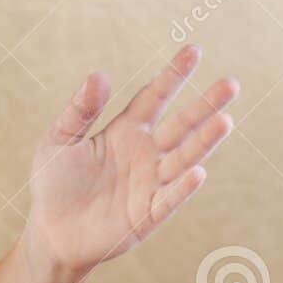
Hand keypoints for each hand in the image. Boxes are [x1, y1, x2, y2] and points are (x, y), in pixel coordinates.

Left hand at [24, 44, 237, 276]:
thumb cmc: (54, 183)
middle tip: (231, 84)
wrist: (51, 232)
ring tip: (225, 120)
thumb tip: (99, 75)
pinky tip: (199, 171)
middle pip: (181, 124)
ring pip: (183, 158)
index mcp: (126, 130)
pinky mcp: (146, 215)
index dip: (174, 75)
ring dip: (204, 141)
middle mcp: (145, 153)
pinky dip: (183, 187)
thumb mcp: (59, 139)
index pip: (155, 96)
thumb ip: (80, 110)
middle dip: (205, 105)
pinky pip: (168, 199)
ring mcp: (149, 183)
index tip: (194, 50)